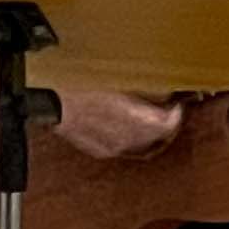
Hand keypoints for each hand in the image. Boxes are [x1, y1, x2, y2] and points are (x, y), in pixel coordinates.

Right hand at [52, 87, 186, 160]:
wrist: (50, 100)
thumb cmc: (81, 83)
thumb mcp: (120, 77)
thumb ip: (144, 85)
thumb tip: (160, 85)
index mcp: (136, 121)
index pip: (170, 124)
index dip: (178, 112)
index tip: (179, 102)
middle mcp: (128, 139)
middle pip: (160, 138)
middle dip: (168, 125)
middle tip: (169, 111)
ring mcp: (113, 148)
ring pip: (144, 147)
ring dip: (151, 134)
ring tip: (150, 118)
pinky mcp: (99, 151)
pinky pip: (124, 148)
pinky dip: (132, 138)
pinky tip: (126, 125)